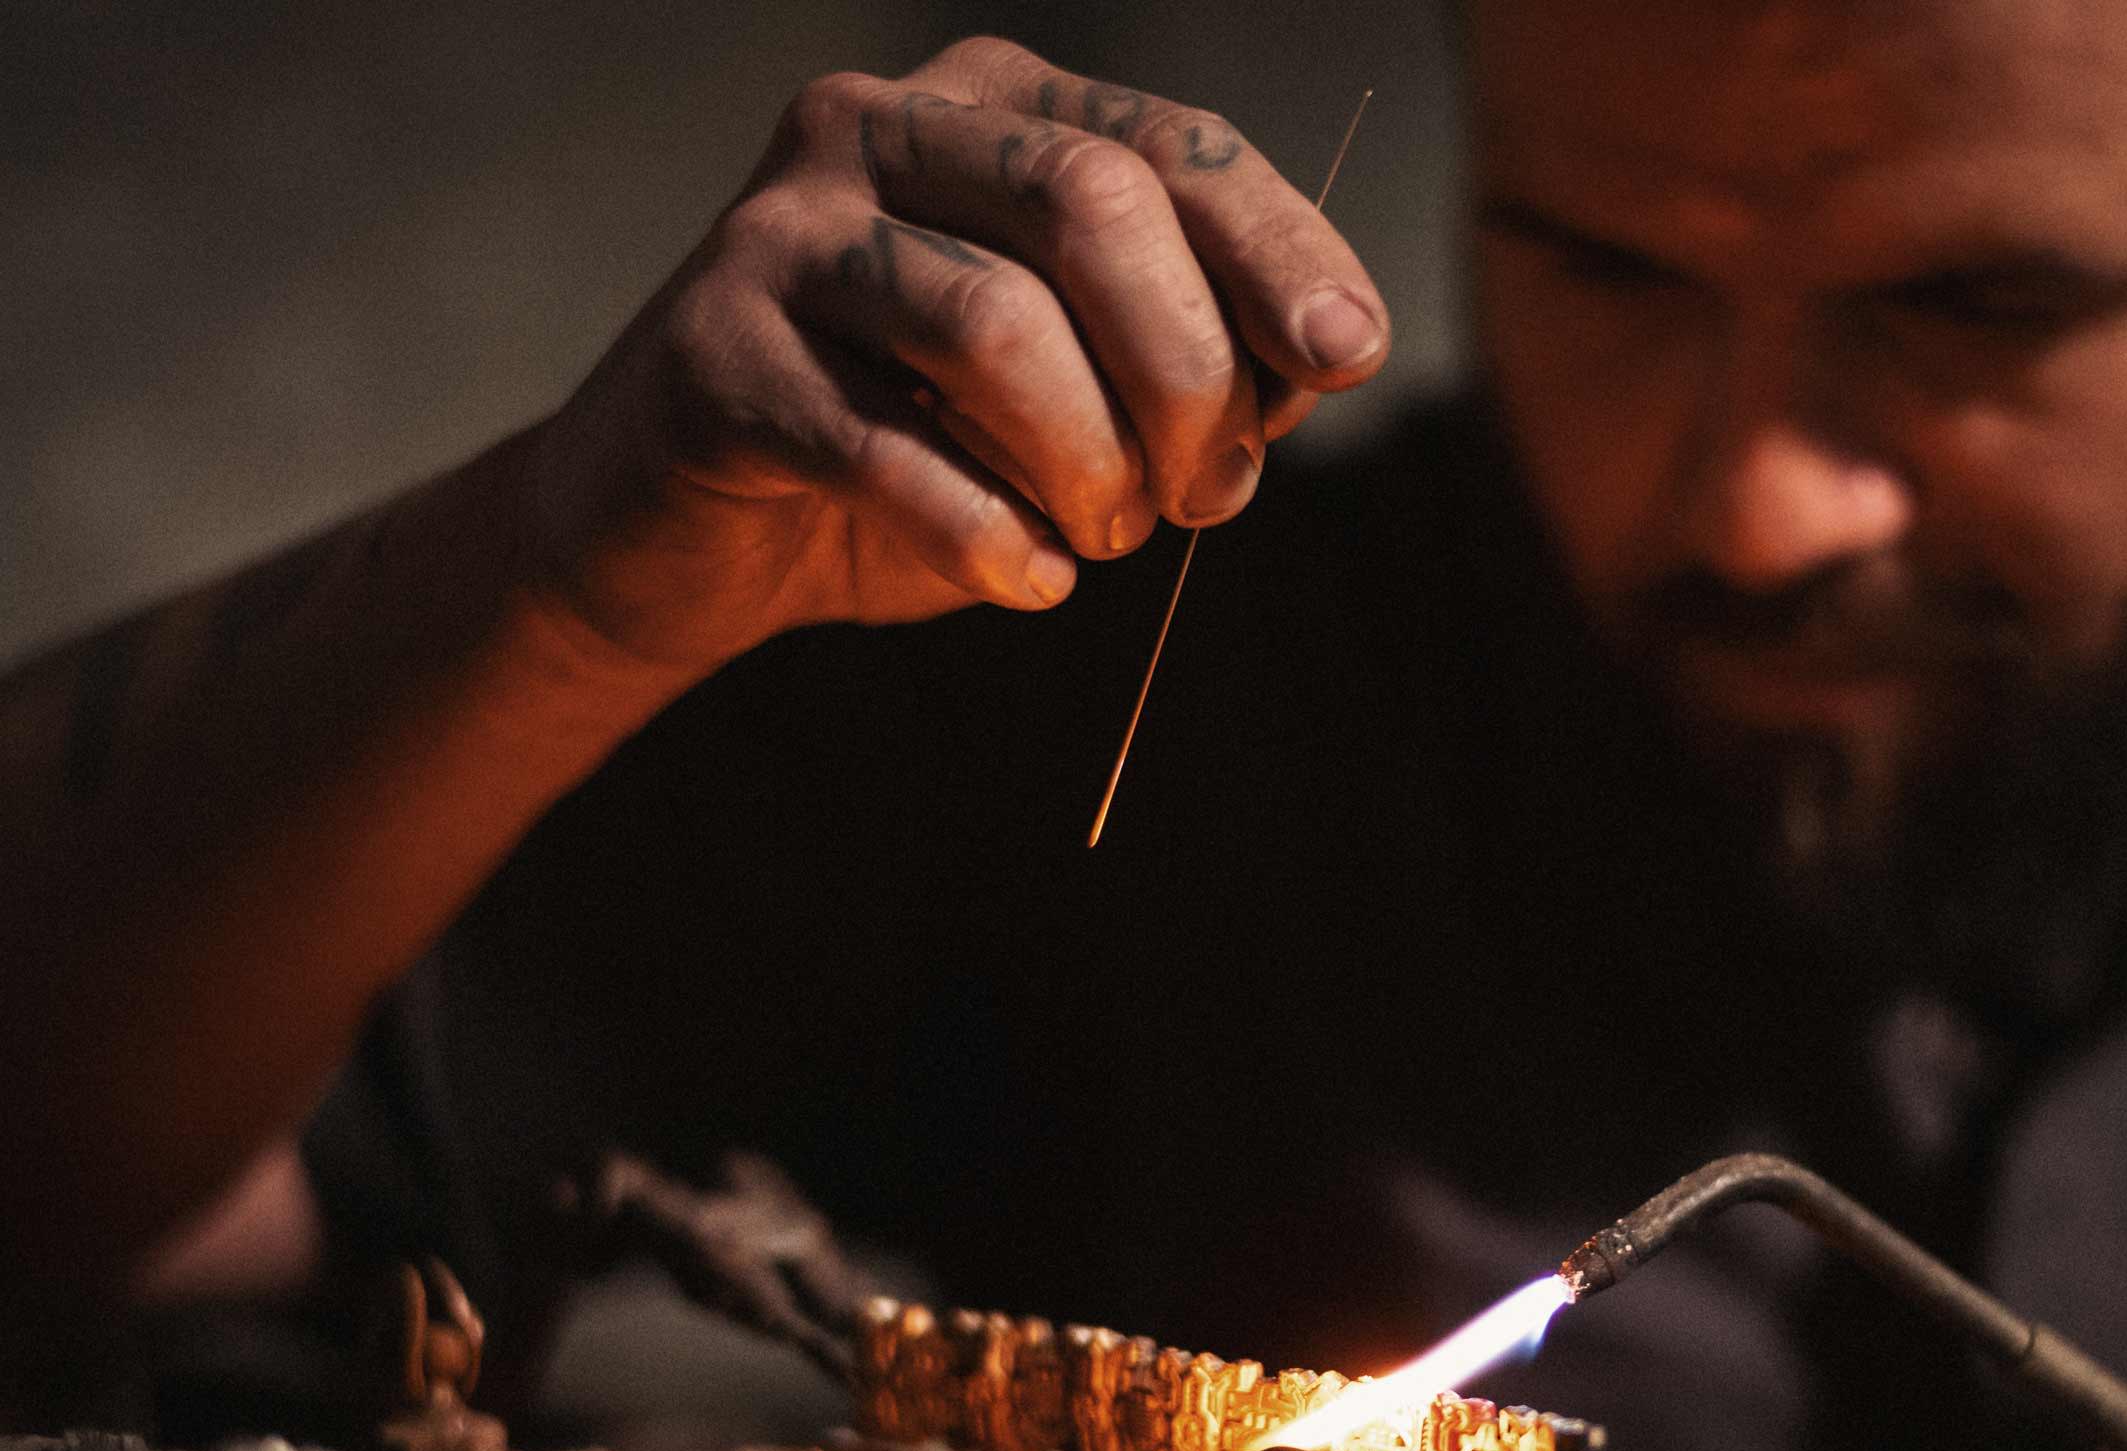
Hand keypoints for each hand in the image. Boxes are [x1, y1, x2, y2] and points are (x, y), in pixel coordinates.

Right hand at [519, 37, 1388, 674]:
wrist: (687, 533)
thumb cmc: (919, 453)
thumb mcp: (1087, 397)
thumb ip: (1196, 358)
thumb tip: (1316, 359)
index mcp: (994, 106)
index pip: (1171, 144)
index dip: (1278, 249)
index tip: (1348, 357)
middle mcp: (880, 125)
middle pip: (1090, 204)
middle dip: (1184, 371)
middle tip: (1206, 496)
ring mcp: (781, 231)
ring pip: (992, 322)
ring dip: (1086, 463)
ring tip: (1100, 536)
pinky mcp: (709, 352)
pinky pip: (883, 445)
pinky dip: (985, 533)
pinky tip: (1027, 578)